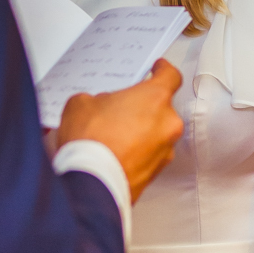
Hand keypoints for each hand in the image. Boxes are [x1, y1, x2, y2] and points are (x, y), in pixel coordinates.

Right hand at [56, 59, 182, 201]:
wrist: (91, 183)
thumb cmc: (92, 141)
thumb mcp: (82, 103)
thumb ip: (99, 98)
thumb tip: (102, 107)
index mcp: (155, 98)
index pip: (171, 76)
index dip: (163, 70)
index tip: (158, 69)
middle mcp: (167, 124)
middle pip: (160, 108)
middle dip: (142, 108)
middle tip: (119, 109)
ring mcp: (164, 151)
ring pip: (156, 134)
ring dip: (140, 133)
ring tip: (112, 136)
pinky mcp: (156, 173)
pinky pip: (149, 155)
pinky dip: (137, 153)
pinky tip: (114, 153)